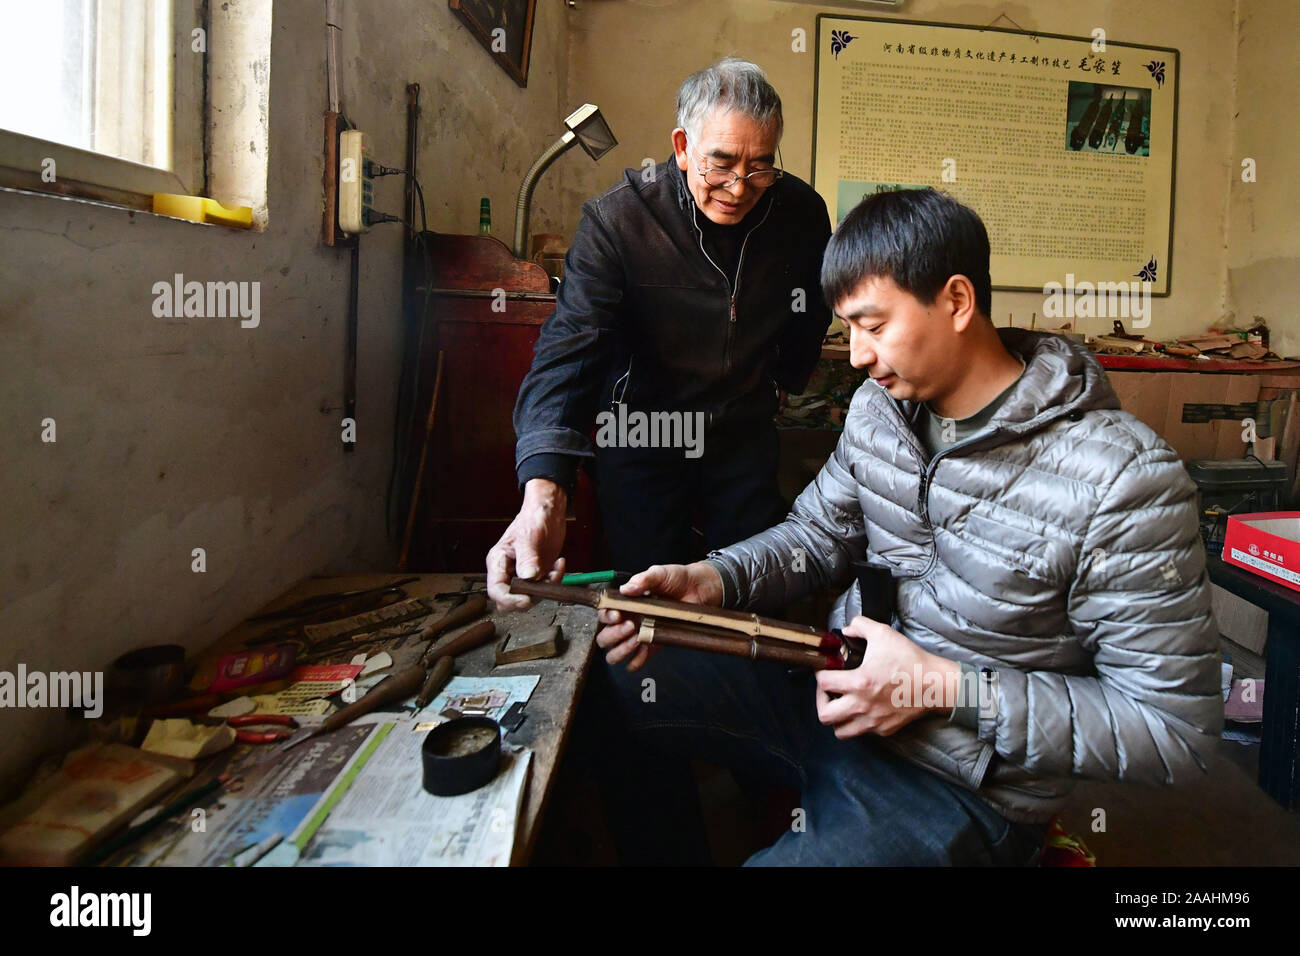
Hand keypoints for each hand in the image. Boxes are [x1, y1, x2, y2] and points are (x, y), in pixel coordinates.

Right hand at [486, 479, 568, 609]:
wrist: (549, 512)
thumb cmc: (533, 518)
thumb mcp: (528, 537)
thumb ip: (527, 558)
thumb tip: (528, 577)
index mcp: (498, 562)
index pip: (496, 590)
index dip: (509, 599)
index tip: (526, 599)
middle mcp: (508, 571)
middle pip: (510, 600)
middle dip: (528, 597)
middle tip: (543, 585)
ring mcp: (523, 575)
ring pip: (529, 597)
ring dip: (545, 588)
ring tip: (555, 569)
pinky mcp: (537, 575)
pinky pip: (544, 589)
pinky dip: (555, 581)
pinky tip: (559, 564)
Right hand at [595, 562, 723, 671]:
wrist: (698, 589)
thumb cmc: (677, 578)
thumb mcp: (659, 573)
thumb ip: (643, 579)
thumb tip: (626, 589)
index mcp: (625, 603)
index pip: (603, 615)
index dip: (606, 618)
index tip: (617, 615)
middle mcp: (627, 620)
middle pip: (604, 638)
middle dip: (613, 635)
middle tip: (631, 625)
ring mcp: (638, 635)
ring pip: (614, 654)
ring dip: (621, 650)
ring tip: (637, 638)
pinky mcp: (652, 646)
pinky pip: (635, 662)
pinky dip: (636, 661)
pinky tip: (644, 649)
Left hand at [814, 616, 960, 738]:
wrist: (936, 684)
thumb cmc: (910, 660)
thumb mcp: (883, 633)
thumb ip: (860, 625)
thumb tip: (847, 630)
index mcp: (859, 682)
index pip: (822, 683)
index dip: (819, 674)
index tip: (825, 670)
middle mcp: (863, 706)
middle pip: (825, 716)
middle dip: (821, 702)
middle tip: (828, 692)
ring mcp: (873, 721)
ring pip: (841, 731)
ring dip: (837, 718)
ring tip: (842, 704)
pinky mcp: (884, 729)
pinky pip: (863, 732)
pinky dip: (857, 723)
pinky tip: (863, 709)